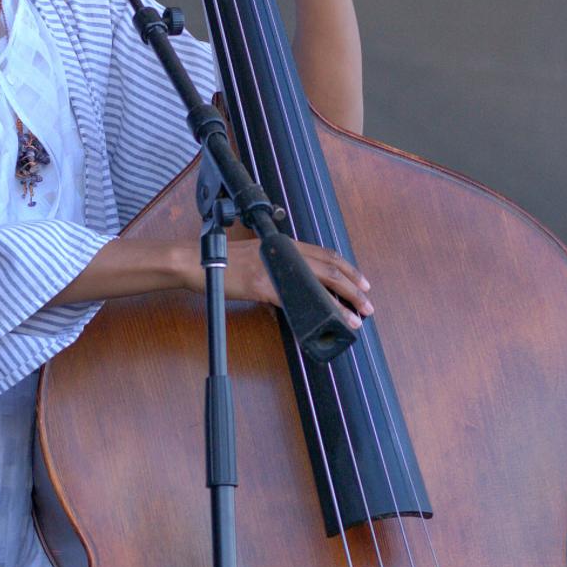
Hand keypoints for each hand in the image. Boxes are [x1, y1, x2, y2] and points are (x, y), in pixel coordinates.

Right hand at [192, 236, 373, 328]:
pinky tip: (328, 321)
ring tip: (357, 315)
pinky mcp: (263, 286)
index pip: (324, 254)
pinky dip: (317, 311)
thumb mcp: (257, 255)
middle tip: (368, 302)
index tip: (362, 282)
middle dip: (353, 286)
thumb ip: (278, 264)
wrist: (198, 261)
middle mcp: (283, 253)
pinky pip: (296, 300)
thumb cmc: (224, 261)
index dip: (347, 268)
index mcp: (283, 245)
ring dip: (343, 300)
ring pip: (320, 282)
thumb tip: (295, 283)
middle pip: (329, 267)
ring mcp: (274, 269)